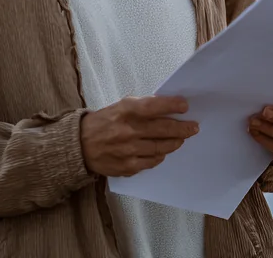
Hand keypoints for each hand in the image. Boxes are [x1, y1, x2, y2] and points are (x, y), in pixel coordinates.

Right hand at [79, 96, 198, 177]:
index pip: (153, 107)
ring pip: (160, 148)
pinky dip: (160, 156)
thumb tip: (168, 108)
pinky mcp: (127, 167)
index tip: (185, 106)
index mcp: (125, 112)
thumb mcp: (119, 107)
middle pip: (162, 130)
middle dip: (182, 128)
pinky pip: (151, 162)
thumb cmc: (103, 122)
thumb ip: (142, 107)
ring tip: (181, 138)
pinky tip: (163, 151)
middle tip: (193, 127)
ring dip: (175, 143)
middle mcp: (127, 131)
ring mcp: (127, 151)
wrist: (79, 146)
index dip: (171, 106)